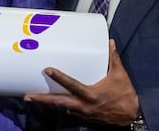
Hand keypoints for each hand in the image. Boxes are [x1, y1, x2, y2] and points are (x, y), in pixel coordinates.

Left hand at [24, 39, 139, 126]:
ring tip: (33, 98)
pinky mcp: (84, 116)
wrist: (131, 116)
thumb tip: (110, 42)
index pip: (71, 85)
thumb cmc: (125, 96)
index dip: (59, 77)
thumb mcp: (120, 75)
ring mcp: (82, 112)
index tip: (47, 70)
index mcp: (91, 95)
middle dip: (42, 100)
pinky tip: (50, 102)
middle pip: (58, 102)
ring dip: (47, 104)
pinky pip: (67, 110)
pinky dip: (58, 106)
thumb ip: (113, 58)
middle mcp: (83, 105)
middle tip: (27, 95)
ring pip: (61, 108)